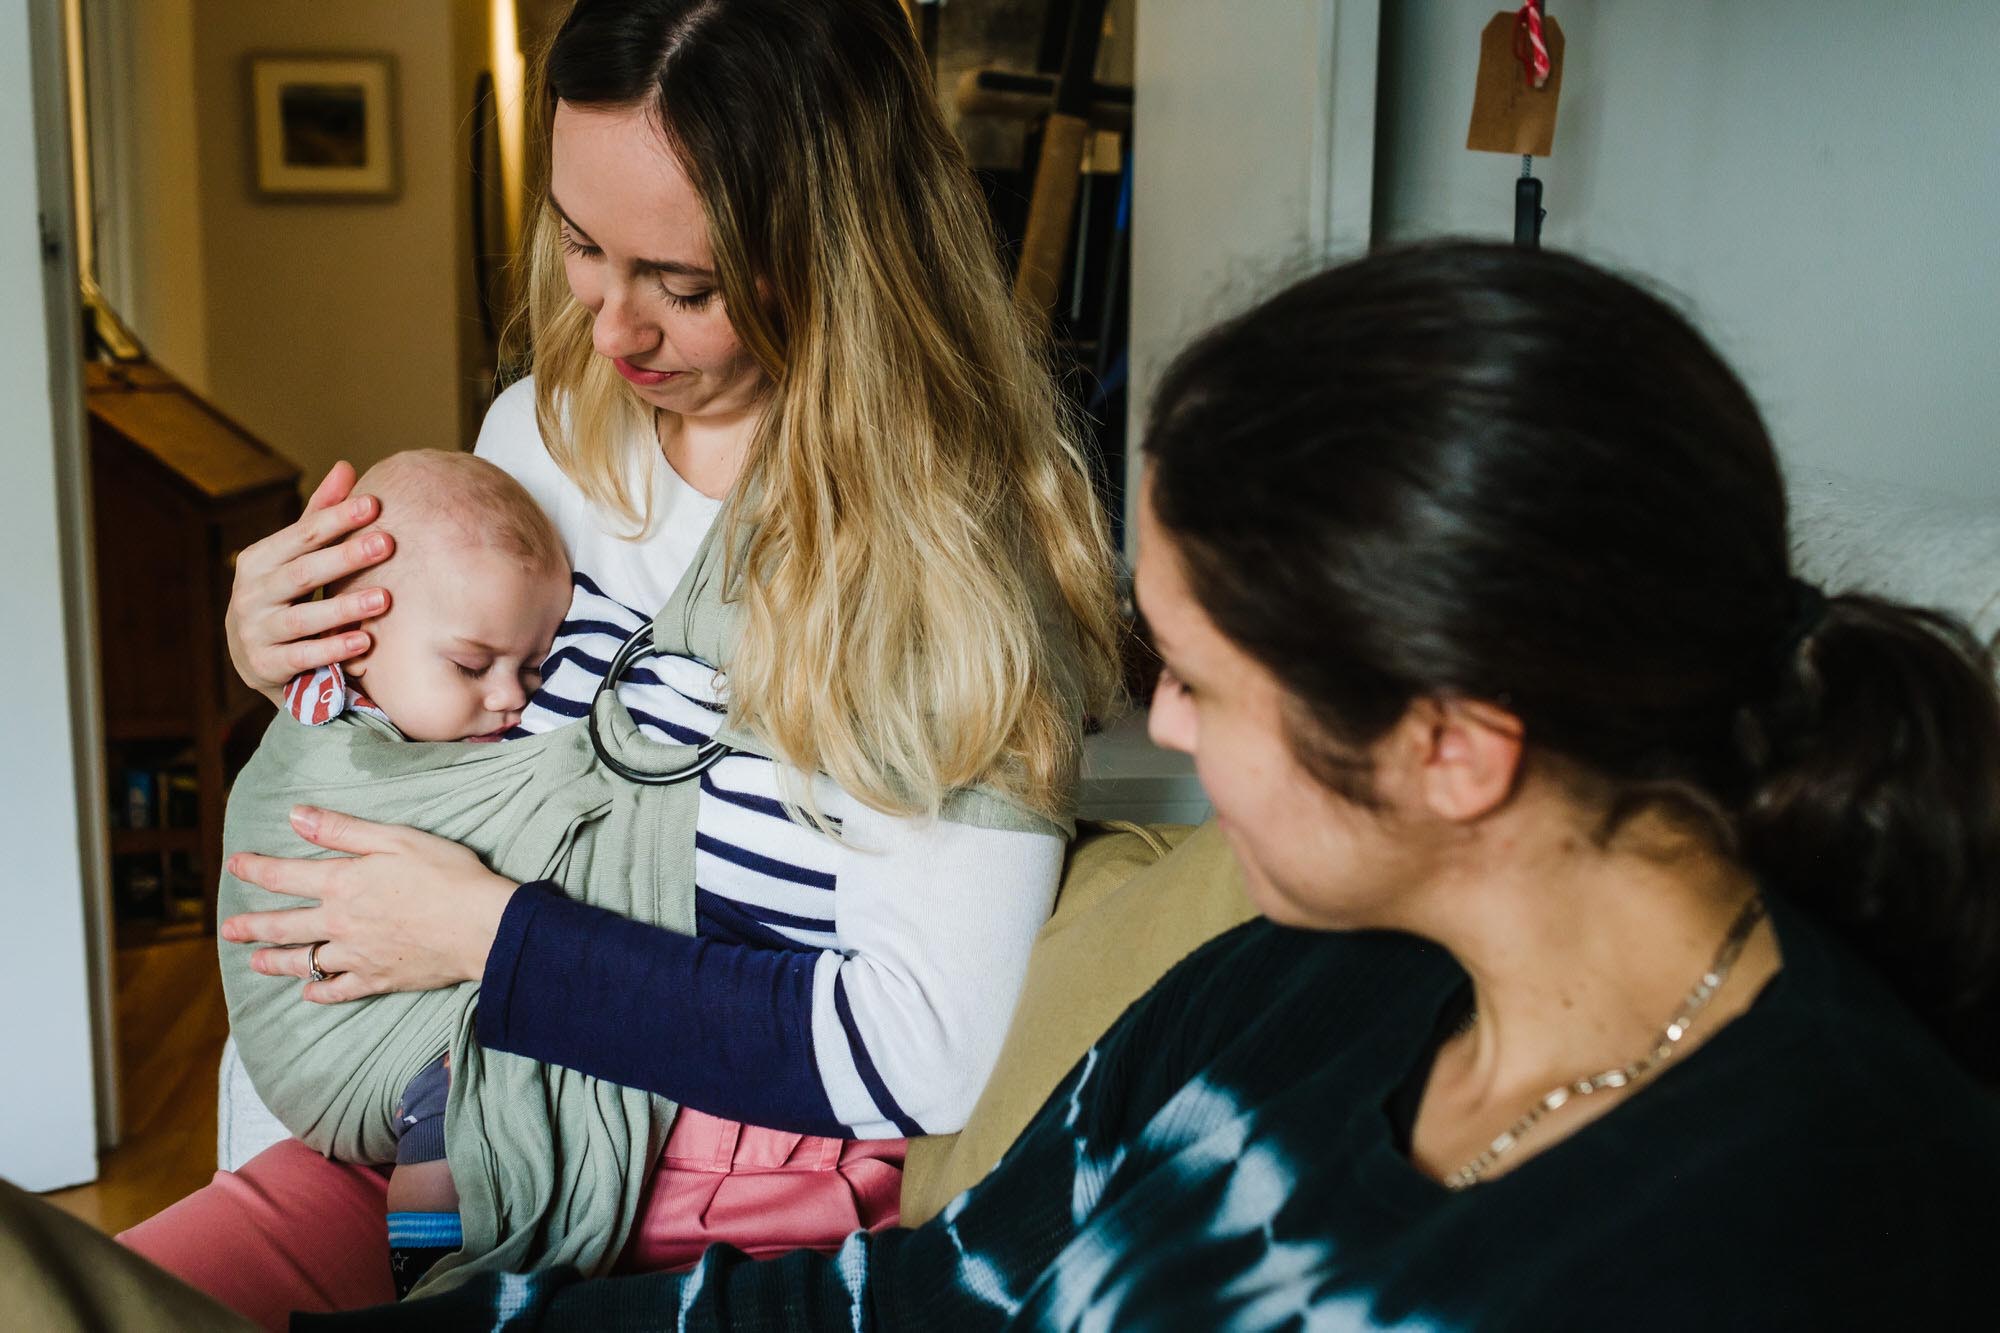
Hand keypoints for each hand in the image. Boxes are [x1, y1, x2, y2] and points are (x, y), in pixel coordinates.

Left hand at [221, 806, 517, 1003]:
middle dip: (252, 926)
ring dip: (276, 961)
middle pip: (284, 925)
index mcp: (343, 883)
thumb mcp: (395, 838)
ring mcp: (357, 955)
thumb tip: (295, 815)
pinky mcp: (378, 979)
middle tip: (229, 929)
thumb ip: (342, 829)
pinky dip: (320, 992)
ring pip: (305, 961)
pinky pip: (338, 991)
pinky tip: (309, 994)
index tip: (234, 865)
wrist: (481, 926)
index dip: (255, 869)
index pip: (285, 875)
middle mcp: (340, 922)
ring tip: (256, 962)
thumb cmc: (446, 874)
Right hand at [225, 462, 397, 705]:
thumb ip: (319, 517)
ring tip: (384, 598)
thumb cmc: (288, 596)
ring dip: (343, 608)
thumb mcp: (297, 557)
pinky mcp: (266, 668)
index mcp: (258, 561)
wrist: (260, 659)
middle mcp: (251, 595)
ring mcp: (255, 633)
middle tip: (386, 543)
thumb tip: (345, 467)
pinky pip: (303, 658)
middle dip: (345, 557)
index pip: (301, 536)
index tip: (374, 504)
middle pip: (302, 573)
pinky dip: (332, 650)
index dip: (336, 518)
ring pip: (302, 618)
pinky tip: (365, 642)